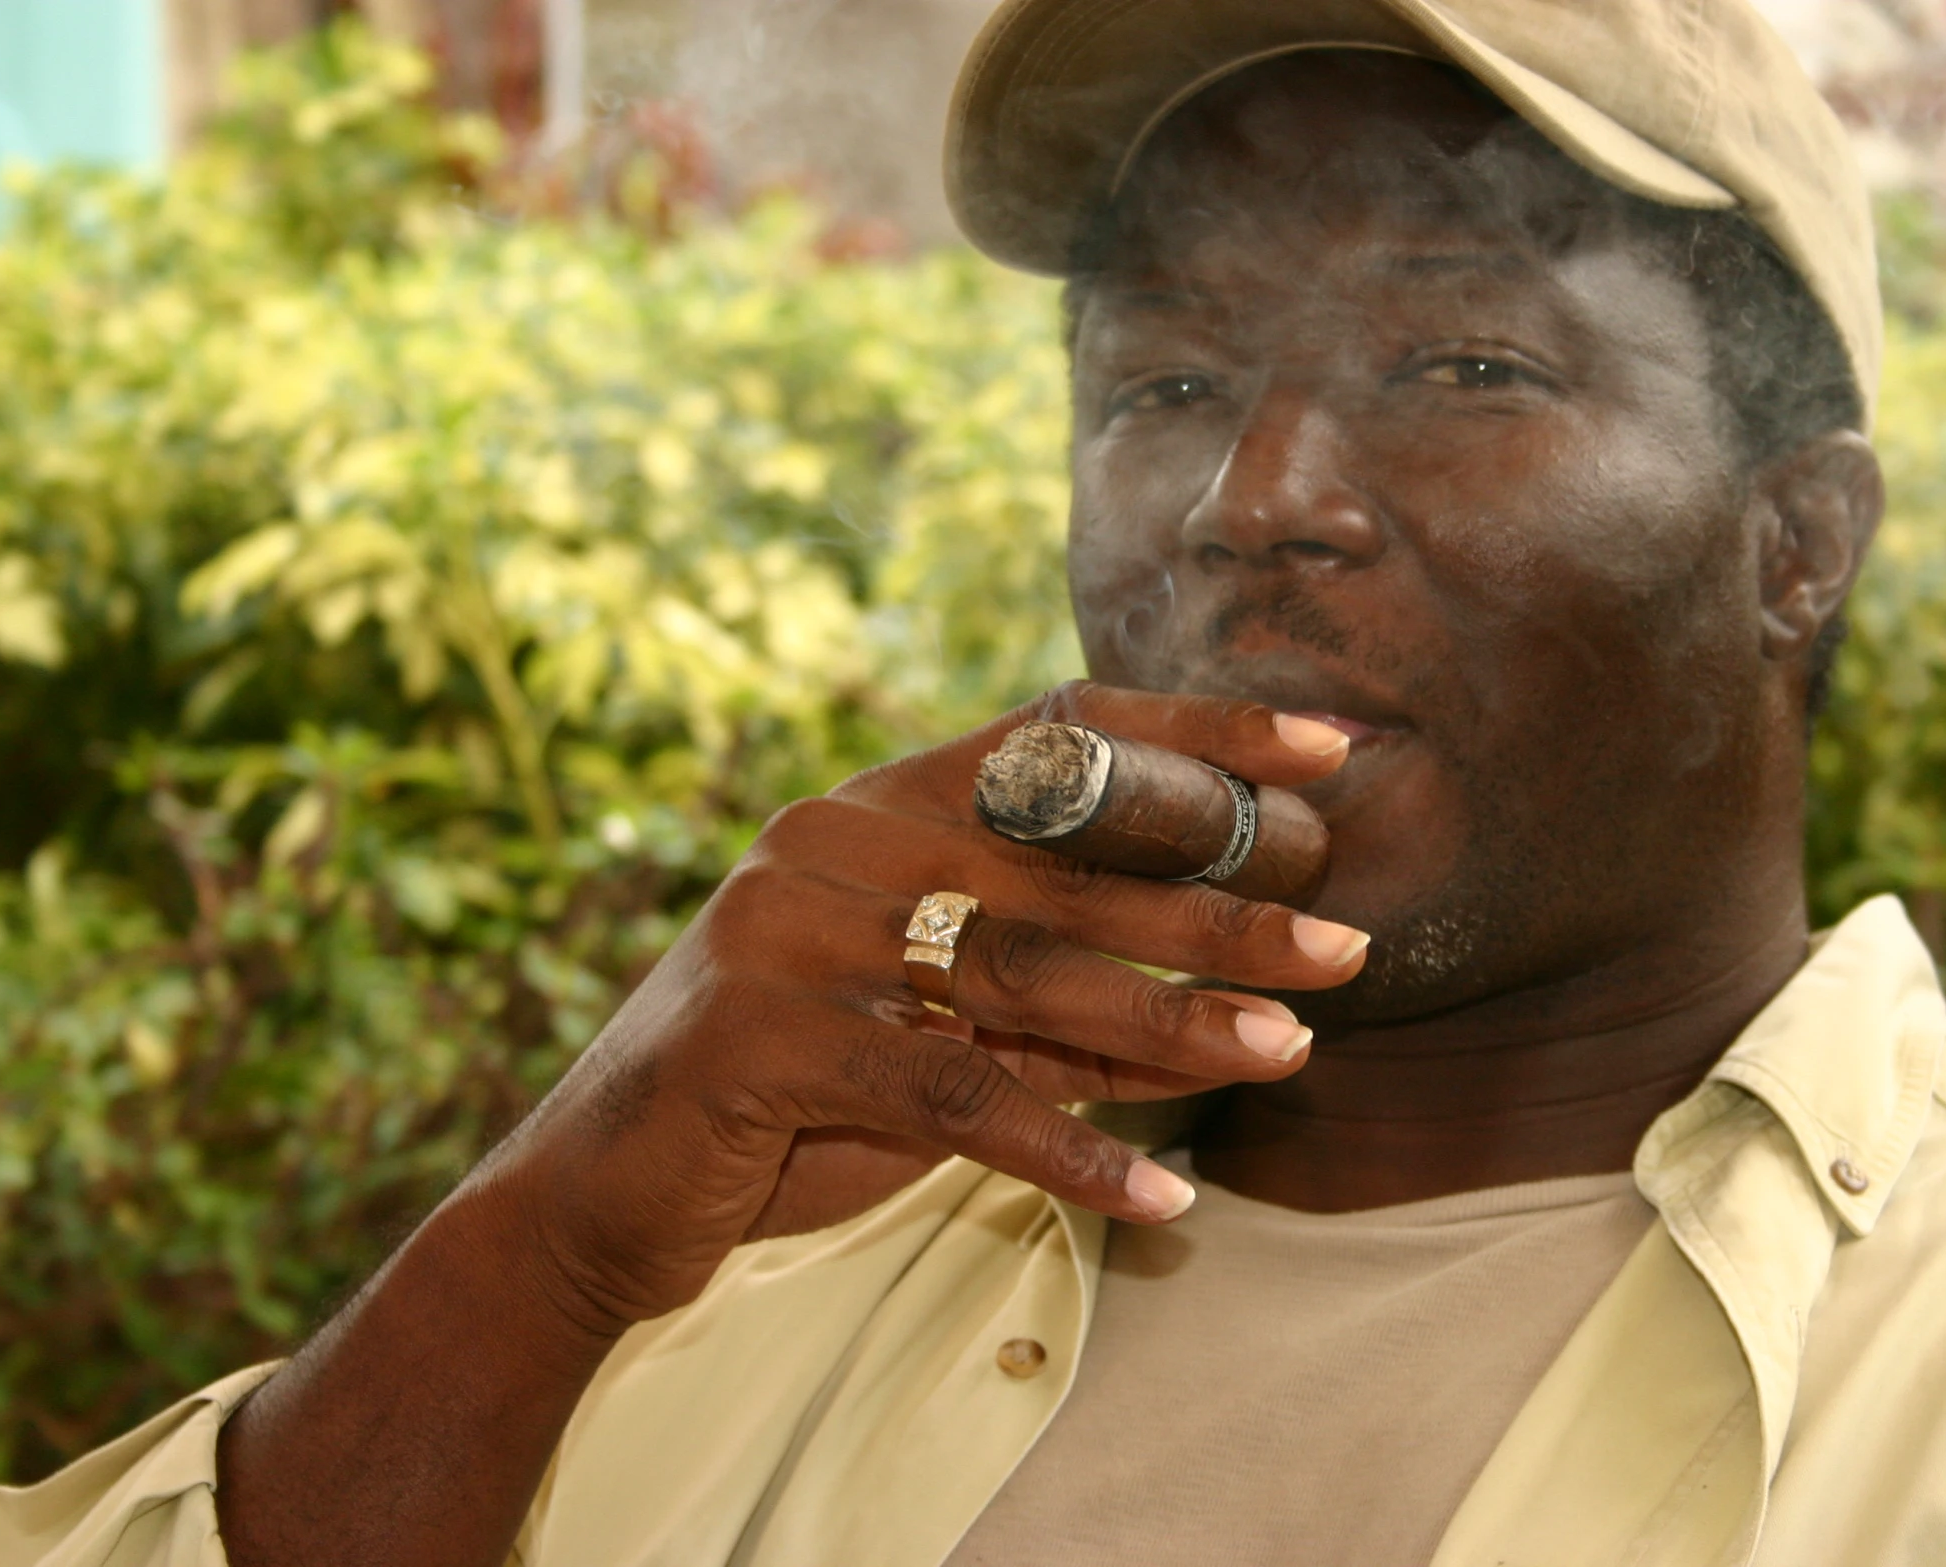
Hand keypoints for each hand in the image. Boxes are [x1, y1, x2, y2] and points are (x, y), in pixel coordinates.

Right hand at [479, 683, 1367, 1334]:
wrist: (598, 1192)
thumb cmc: (789, 1097)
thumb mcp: (932, 1028)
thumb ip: (1054, 1004)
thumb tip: (1234, 1010)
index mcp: (877, 808)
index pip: (1056, 734)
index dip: (1196, 735)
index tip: (1326, 747)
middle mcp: (832, 844)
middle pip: (1063, 866)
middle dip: (1217, 910)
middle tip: (1346, 947)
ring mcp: (788, 936)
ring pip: (1020, 975)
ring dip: (1169, 1022)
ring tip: (1286, 1051)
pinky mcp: (760, 1042)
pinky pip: (952, 1097)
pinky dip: (1066, 1149)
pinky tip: (1160, 1196)